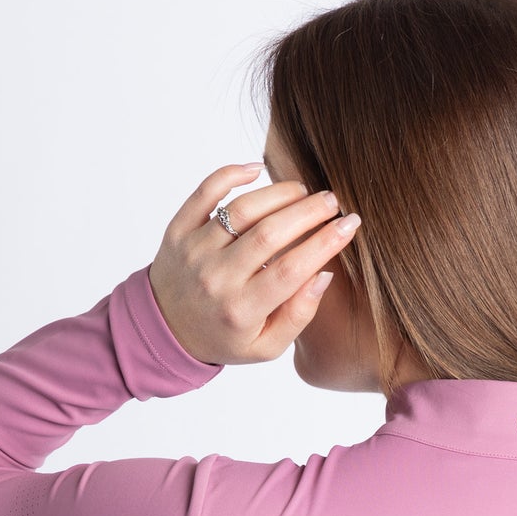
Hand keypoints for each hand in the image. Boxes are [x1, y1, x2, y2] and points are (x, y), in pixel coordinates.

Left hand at [147, 162, 360, 366]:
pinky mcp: (178, 230)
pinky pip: (204, 193)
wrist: (166, 330)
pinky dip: (230, 174)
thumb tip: (323, 274)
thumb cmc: (225, 336)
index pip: (290, 270)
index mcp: (241, 310)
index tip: (350, 224)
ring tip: (303, 192)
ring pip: (242, 210)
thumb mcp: (265, 346)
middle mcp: (216, 279)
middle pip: (269, 234)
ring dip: (279, 193)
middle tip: (332, 201)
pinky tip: (256, 169)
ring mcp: (194, 251)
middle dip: (308, 212)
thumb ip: (298, 316)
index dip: (325, 244)